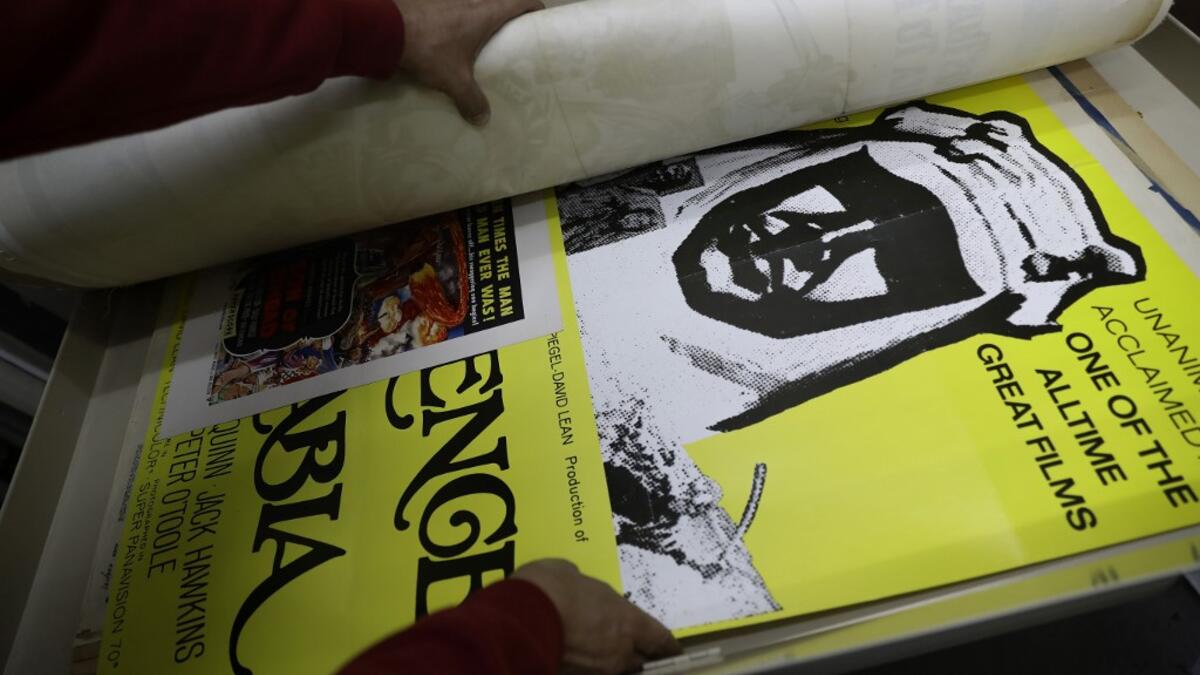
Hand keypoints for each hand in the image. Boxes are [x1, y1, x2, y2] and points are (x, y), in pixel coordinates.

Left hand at [393, 0, 543, 124]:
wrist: (388, 31)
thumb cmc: (430, 50)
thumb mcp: (453, 79)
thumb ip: (470, 99)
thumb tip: (483, 119)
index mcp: (485, 13)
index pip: (520, 1)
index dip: (535, 7)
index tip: (542, 20)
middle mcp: (470, 2)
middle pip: (499, 4)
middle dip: (509, 19)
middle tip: (515, 41)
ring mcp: (450, 1)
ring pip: (475, 8)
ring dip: (482, 21)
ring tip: (485, 45)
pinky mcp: (432, 6)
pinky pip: (455, 13)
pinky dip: (461, 25)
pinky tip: (455, 43)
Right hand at [513, 559, 682, 673]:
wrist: (517, 619)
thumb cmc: (550, 587)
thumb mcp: (571, 573)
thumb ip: (584, 586)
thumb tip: (578, 584)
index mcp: (627, 623)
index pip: (660, 640)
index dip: (667, 646)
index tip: (671, 648)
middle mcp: (618, 653)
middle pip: (638, 663)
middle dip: (635, 655)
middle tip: (629, 647)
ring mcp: (595, 672)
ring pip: (612, 671)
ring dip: (608, 662)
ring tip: (596, 649)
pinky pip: (586, 672)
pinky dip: (584, 665)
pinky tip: (573, 655)